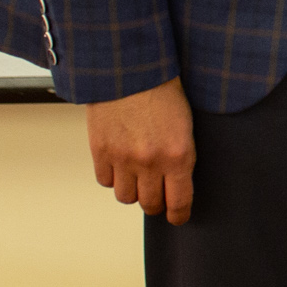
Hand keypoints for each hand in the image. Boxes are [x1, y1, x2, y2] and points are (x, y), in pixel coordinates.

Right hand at [88, 78, 196, 224]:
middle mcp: (151, 162)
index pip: (179, 202)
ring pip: (126, 197)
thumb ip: (181, 156)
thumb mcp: (185, 126)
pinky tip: (119, 164)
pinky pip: (105, 181)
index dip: (178, 215)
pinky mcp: (100, 151)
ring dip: (132, 190)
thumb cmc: (164, 92)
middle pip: (150, 205)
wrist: (131, 69)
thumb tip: (176, 184)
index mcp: (179, 155)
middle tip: (157, 196)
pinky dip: (112, 177)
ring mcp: (123, 159)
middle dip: (156, 204)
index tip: (178, 217)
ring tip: (137, 177)